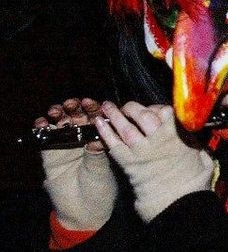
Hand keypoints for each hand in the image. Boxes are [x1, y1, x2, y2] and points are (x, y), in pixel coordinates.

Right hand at [36, 98, 117, 230]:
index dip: (93, 109)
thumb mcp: (101, 168)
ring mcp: (65, 146)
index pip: (96, 119)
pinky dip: (42, 129)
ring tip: (57, 111)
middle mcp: (82, 139)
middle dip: (74, 108)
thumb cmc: (99, 187)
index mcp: (99, 139)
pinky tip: (42, 123)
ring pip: (60, 125)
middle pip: (77, 117)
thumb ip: (97, 150)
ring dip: (58, 115)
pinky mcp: (50, 155)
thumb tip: (98, 130)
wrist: (83, 211)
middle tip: (72, 104)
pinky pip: (44, 139)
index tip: (91, 103)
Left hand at [96, 102, 214, 221]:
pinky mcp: (129, 163)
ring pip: (125, 127)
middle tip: (127, 107)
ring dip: (114, 115)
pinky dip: (105, 132)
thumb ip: (196, 144)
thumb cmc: (193, 181)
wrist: (178, 202)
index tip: (153, 110)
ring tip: (107, 107)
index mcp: (178, 135)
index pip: (165, 111)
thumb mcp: (202, 157)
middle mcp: (159, 139)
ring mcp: (142, 150)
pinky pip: (114, 144)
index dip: (157, 108)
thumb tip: (194, 138)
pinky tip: (99, 123)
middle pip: (143, 115)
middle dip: (133, 108)